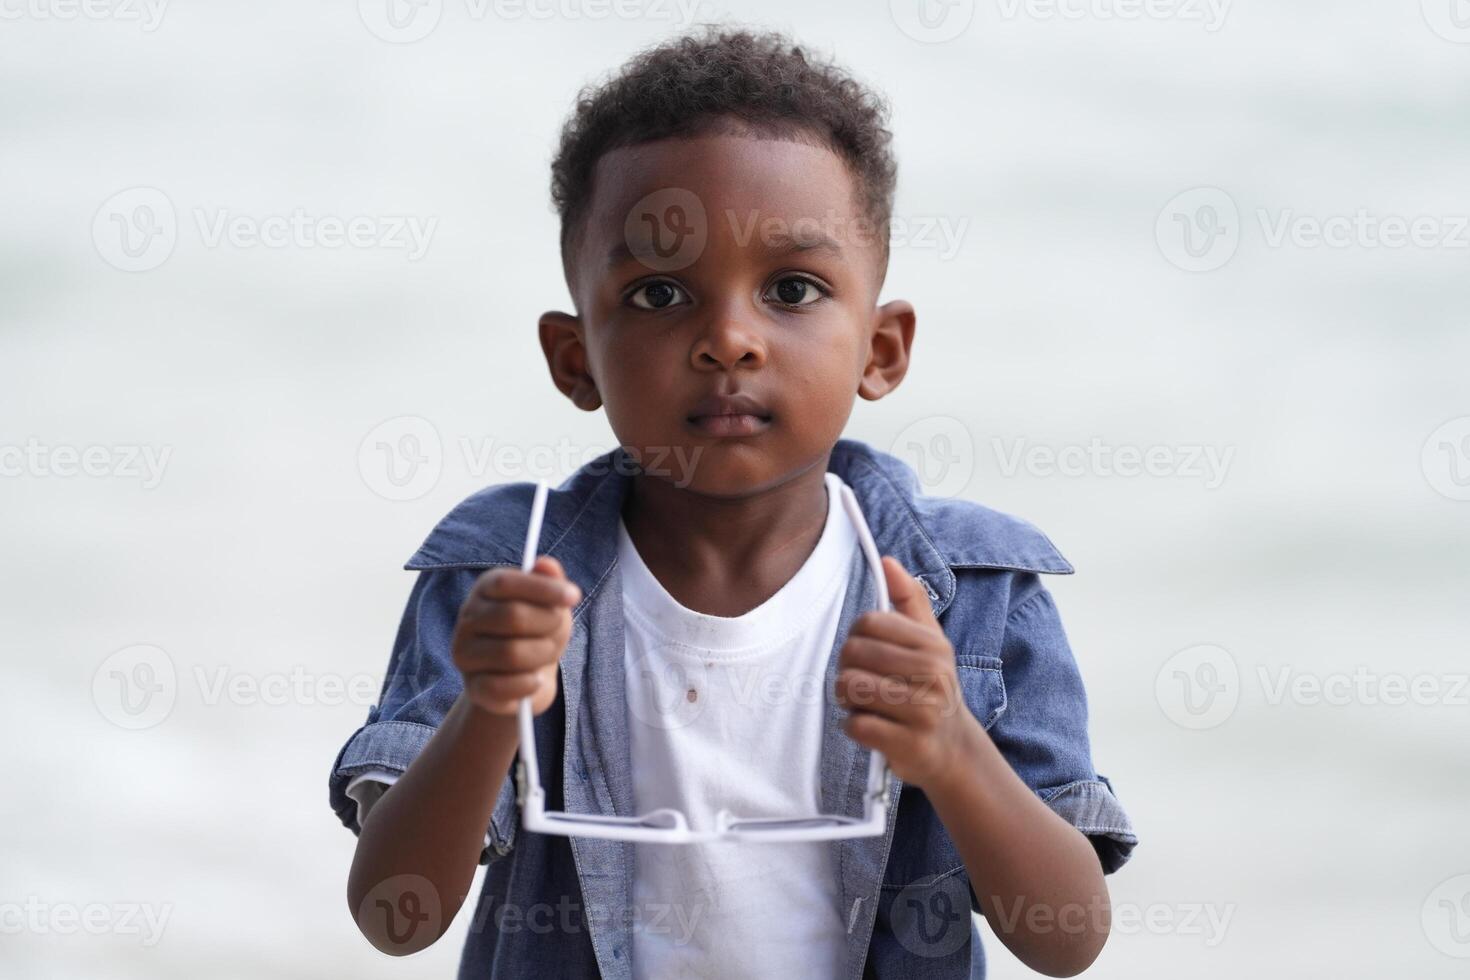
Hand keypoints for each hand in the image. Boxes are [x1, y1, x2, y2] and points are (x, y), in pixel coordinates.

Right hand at [451, 555, 581, 715]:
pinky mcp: (472, 687)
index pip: (506, 582)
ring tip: (546, 654)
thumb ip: (550, 583)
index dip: (542, 588)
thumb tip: (546, 564)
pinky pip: (501, 686)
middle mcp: (468, 618)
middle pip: (512, 616)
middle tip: (557, 632)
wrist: (528, 680)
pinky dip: (528, 684)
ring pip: (510, 654)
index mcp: (485, 589)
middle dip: (548, 625)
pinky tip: (535, 679)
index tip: (574, 596)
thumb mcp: (551, 605)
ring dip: (542, 655)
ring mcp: (465, 653)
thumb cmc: (540, 633)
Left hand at [834, 556, 980, 789]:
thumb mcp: (930, 642)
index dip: (856, 637)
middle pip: (853, 652)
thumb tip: (887, 561)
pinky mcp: (908, 744)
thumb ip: (909, 600)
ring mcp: (922, 711)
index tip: (866, 655)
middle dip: (847, 669)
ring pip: (849, 687)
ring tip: (865, 704)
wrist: (953, 749)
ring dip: (848, 699)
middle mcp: (932, 675)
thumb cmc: (931, 689)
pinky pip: (856, 725)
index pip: (868, 622)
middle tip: (862, 684)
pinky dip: (855, 727)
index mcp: (933, 645)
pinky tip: (872, 727)